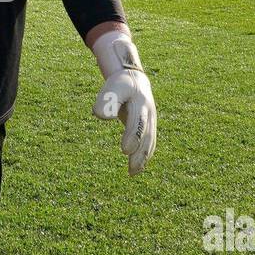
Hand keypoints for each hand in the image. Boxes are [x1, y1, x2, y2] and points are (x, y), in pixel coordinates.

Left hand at [91, 32, 156, 175]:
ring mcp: (152, 121)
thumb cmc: (120, 85)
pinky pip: (150, 143)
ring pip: (149, 142)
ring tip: (132, 172)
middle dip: (139, 152)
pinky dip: (145, 156)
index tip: (125, 150)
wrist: (136, 81)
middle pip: (146, 136)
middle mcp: (149, 114)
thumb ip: (106, 100)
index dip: (133, 136)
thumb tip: (103, 116)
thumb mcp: (112, 87)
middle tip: (131, 168)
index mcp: (141, 103)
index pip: (138, 122)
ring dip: (142, 158)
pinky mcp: (149, 128)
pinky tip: (137, 168)